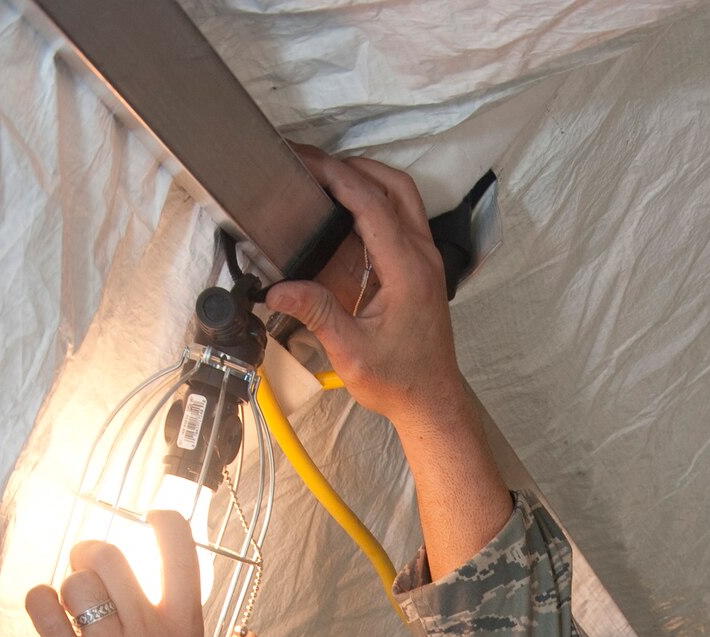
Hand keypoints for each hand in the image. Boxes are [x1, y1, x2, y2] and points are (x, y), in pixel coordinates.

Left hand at [26, 513, 256, 636]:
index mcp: (184, 632)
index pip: (178, 551)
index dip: (163, 521)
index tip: (153, 519)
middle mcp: (146, 633)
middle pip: (111, 555)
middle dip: (95, 552)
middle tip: (93, 567)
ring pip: (77, 583)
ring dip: (70, 584)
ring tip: (73, 602)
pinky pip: (45, 613)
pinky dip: (40, 602)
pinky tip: (48, 612)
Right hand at [268, 150, 467, 431]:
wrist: (432, 401)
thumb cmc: (401, 381)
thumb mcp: (351, 353)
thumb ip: (317, 314)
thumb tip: (278, 289)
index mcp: (407, 271)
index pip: (371, 203)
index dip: (336, 176)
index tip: (306, 163)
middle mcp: (422, 256)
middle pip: (391, 184)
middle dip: (351, 167)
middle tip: (312, 165)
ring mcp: (425, 259)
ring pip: (400, 196)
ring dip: (365, 179)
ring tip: (325, 180)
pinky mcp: (420, 267)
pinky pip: (400, 218)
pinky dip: (372, 204)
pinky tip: (342, 212)